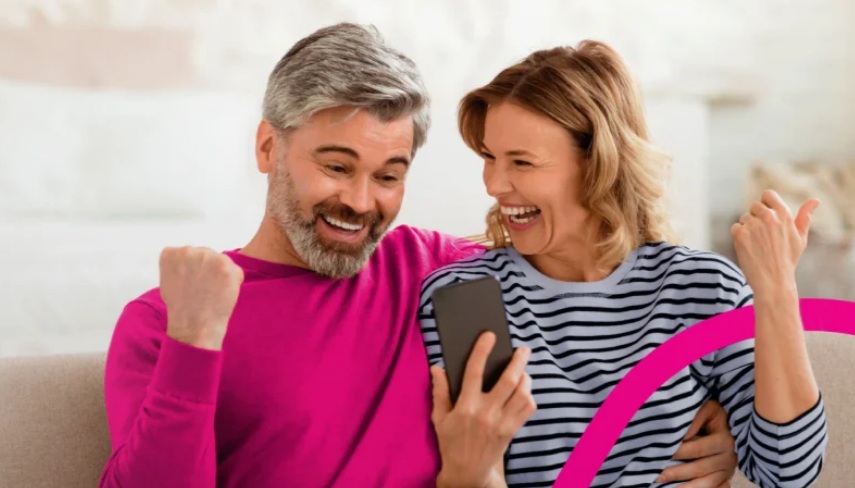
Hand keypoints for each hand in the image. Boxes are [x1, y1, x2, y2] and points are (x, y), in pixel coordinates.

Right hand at [159, 246, 244, 349]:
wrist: (194, 326)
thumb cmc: (181, 308)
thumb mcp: (167, 280)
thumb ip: (178, 264)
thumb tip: (190, 260)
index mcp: (171, 254)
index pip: (188, 253)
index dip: (192, 270)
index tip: (191, 283)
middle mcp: (188, 251)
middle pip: (206, 255)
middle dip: (208, 270)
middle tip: (204, 290)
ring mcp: (207, 257)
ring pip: (222, 261)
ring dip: (221, 275)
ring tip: (212, 292)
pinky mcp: (225, 266)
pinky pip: (236, 271)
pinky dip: (234, 282)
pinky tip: (222, 294)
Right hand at [432, 332, 535, 487]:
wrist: (467, 472)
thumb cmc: (451, 441)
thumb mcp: (440, 417)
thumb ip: (440, 391)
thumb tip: (436, 367)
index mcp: (465, 406)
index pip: (474, 372)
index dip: (482, 350)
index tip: (489, 335)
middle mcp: (486, 413)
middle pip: (508, 380)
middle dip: (518, 361)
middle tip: (523, 349)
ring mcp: (501, 422)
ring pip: (522, 394)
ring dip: (526, 378)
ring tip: (523, 370)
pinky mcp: (512, 430)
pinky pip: (527, 409)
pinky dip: (529, 396)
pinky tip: (524, 391)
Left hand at [656, 399, 735, 486]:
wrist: (730, 425)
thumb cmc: (713, 414)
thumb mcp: (707, 409)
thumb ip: (695, 418)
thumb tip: (682, 435)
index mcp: (724, 440)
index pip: (696, 449)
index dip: (677, 452)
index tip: (658, 453)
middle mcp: (728, 458)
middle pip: (698, 468)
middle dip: (674, 472)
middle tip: (654, 474)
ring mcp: (727, 471)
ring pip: (704, 484)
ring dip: (683, 487)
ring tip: (661, 484)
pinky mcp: (725, 479)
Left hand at [730, 189, 818, 294]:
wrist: (773, 280)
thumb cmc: (788, 260)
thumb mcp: (800, 238)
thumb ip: (805, 217)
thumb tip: (815, 200)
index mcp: (784, 214)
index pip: (767, 194)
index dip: (765, 203)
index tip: (767, 215)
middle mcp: (768, 216)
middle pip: (754, 206)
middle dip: (756, 217)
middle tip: (763, 236)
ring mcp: (753, 224)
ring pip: (744, 218)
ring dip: (748, 228)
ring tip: (758, 244)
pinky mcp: (740, 234)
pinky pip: (735, 227)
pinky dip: (739, 236)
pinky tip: (749, 248)